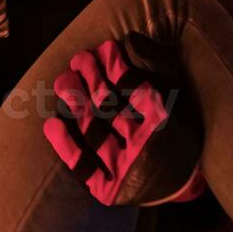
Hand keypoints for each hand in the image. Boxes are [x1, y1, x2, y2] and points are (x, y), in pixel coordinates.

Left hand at [43, 36, 204, 206]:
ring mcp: (125, 171)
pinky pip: (83, 167)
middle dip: (91, 81)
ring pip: (94, 134)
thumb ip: (158, 69)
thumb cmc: (176, 133)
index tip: (103, 49)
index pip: (135, 91)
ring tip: (64, 81)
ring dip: (75, 104)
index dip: (116, 68)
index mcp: (165, 126)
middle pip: (110, 110)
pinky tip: (52, 124)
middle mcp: (146, 150)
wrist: (180, 184)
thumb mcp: (177, 99)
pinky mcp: (108, 190)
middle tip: (78, 61)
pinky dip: (66, 145)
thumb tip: (130, 42)